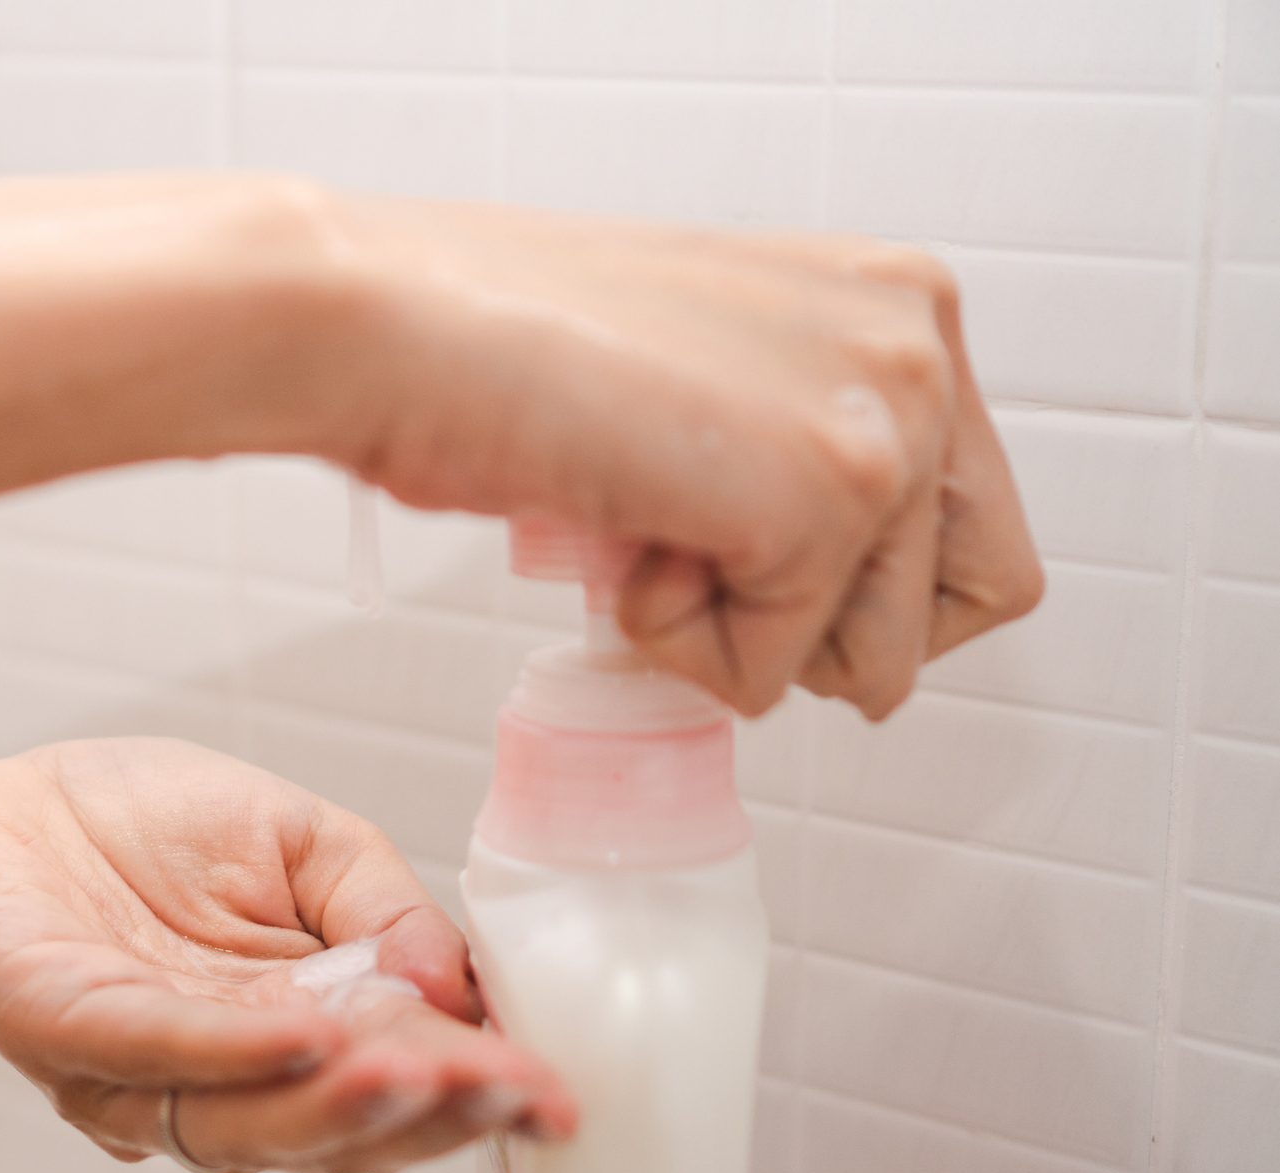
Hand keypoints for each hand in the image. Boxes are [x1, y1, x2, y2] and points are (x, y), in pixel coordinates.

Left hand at [0, 738, 575, 1172]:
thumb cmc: (135, 826)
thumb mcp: (296, 837)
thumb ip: (375, 901)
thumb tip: (447, 978)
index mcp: (288, 1036)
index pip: (393, 1085)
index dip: (471, 1095)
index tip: (553, 1095)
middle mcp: (218, 1079)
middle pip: (333, 1130)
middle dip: (431, 1115)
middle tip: (516, 1095)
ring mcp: (135, 1069)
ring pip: (252, 1118)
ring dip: (347, 1102)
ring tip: (434, 1072)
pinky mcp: (58, 1026)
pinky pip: (151, 1050)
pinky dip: (232, 1049)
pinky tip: (306, 1034)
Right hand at [306, 198, 1044, 717]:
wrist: (388, 320)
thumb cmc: (494, 340)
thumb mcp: (708, 368)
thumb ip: (797, 439)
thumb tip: (835, 585)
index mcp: (898, 300)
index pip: (977, 529)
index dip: (866, 591)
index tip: (761, 567)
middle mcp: (919, 343)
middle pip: (961, 607)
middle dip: (823, 630)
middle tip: (700, 562)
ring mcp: (881, 419)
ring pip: (869, 660)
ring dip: (736, 637)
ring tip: (641, 524)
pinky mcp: (819, 499)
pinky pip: (764, 679)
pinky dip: (668, 645)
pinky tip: (610, 530)